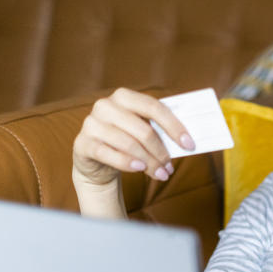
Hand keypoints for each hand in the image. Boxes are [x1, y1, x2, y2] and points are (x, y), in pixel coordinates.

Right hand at [72, 87, 195, 187]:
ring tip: (161, 174)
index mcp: (124, 96)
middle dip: (161, 152)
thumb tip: (186, 141)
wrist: (97, 159)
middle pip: (143, 130)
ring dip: (149, 163)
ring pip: (128, 144)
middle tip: (171, 167)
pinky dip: (127, 163)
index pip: (154, 107)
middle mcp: (105, 106)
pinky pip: (109, 154)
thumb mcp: (142, 132)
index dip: (174, 126)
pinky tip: (140, 170)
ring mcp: (92, 123)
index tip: (189, 144)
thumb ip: (160, 131)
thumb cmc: (126, 142)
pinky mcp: (83, 143)